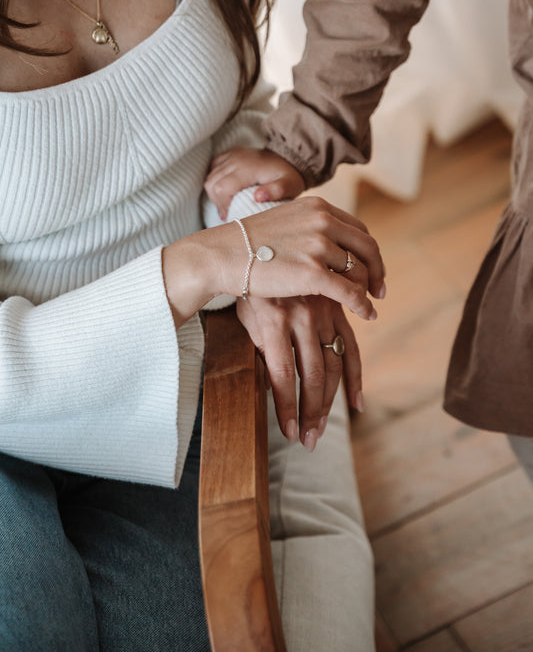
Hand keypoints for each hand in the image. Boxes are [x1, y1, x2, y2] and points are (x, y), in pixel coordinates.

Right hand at [162, 196, 384, 325]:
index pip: (358, 229)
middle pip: (367, 248)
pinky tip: (367, 315)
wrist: (222, 254)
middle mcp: (323, 221)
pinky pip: (350, 292)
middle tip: (379, 289)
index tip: (372, 269)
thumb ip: (308, 227)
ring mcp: (319, 246)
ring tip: (369, 305)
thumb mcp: (283, 223)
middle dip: (377, 271)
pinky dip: (363, 305)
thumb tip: (326, 243)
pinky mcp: (313, 272)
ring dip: (367, 291)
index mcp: (317, 207)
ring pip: (358, 272)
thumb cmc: (245, 244)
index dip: (370, 251)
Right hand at [205, 146, 304, 218]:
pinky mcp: (231, 153)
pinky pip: (213, 168)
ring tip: (228, 202)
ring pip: (210, 176)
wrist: (290, 156)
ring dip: (215, 192)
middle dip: (217, 201)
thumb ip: (276, 191)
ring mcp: (232, 155)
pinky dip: (216, 180)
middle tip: (229, 210)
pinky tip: (226, 189)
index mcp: (247, 168)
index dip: (223, 205)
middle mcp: (236, 159)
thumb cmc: (289, 176)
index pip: (221, 189)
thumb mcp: (289, 185)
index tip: (231, 214)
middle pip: (212, 183)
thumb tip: (258, 197)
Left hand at [237, 295, 362, 450]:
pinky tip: (357, 404)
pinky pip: (351, 347)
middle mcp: (301, 316)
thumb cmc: (249, 286)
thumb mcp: (246, 314)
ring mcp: (323, 312)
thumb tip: (270, 388)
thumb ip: (260, 347)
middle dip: (311, 412)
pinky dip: (355, 377)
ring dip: (328, 403)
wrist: (265, 244)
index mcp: (273, 319)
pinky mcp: (337, 309)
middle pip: (311, 374)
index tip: (290, 434)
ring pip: (332, 366)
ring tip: (320, 431)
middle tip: (308, 442)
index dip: (287, 407)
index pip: (281, 374)